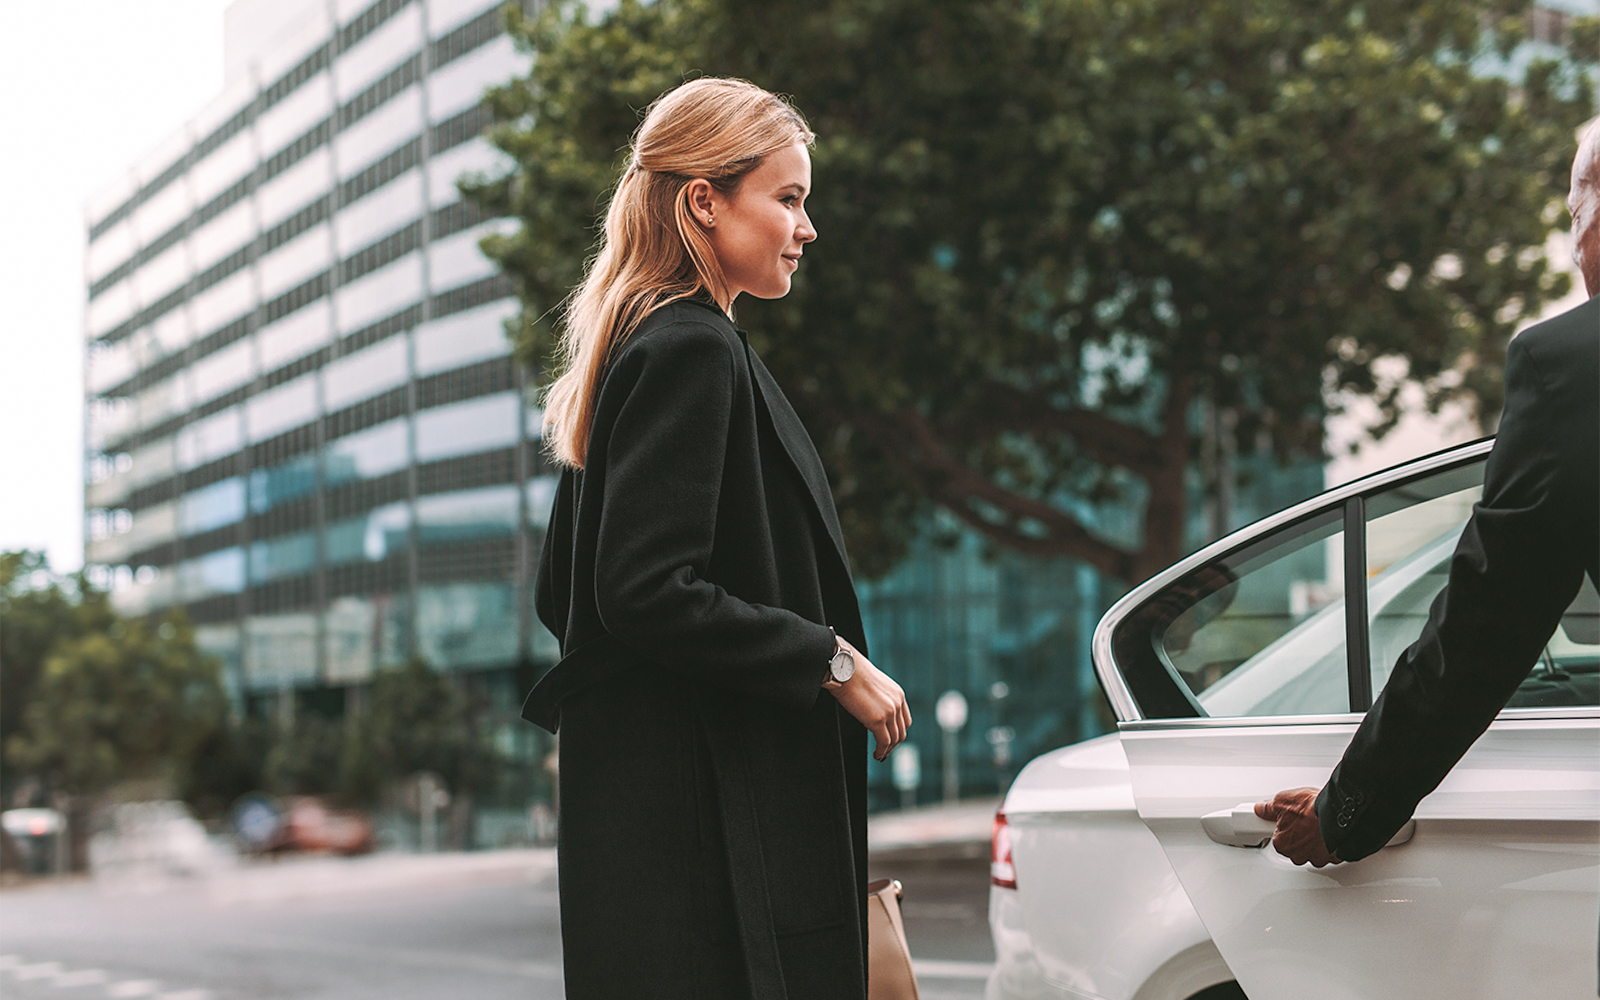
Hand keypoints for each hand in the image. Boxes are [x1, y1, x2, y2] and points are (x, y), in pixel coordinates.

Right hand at [829, 637, 910, 761]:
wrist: (845, 669)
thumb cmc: (852, 674)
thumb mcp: (873, 685)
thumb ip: (879, 698)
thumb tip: (872, 710)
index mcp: (898, 694)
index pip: (905, 720)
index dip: (898, 733)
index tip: (890, 740)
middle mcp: (897, 703)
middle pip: (901, 732)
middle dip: (894, 744)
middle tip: (884, 751)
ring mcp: (889, 712)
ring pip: (894, 739)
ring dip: (887, 750)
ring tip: (879, 755)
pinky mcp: (878, 720)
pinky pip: (884, 742)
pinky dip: (881, 751)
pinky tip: (876, 754)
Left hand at [1255, 787, 1341, 866]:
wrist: (1337, 813)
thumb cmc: (1311, 809)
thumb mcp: (1282, 801)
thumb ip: (1268, 808)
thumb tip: (1261, 808)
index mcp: (1282, 844)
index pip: (1279, 838)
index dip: (1285, 827)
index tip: (1290, 820)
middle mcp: (1298, 855)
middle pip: (1295, 847)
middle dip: (1299, 835)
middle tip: (1304, 821)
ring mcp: (1316, 858)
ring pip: (1312, 851)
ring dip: (1314, 841)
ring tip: (1317, 825)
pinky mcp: (1333, 857)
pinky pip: (1328, 853)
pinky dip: (1329, 844)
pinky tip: (1328, 832)